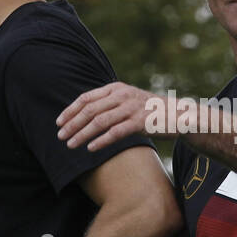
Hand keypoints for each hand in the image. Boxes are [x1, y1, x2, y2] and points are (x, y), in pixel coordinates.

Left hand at [57, 82, 184, 150]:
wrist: (177, 115)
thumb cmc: (149, 110)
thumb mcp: (127, 100)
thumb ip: (109, 103)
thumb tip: (84, 114)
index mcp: (116, 88)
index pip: (86, 98)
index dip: (70, 110)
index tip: (59, 123)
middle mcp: (122, 95)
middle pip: (90, 110)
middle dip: (72, 124)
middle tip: (60, 136)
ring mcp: (131, 108)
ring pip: (100, 121)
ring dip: (82, 134)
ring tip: (71, 144)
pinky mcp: (140, 122)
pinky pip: (116, 132)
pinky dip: (101, 141)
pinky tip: (91, 148)